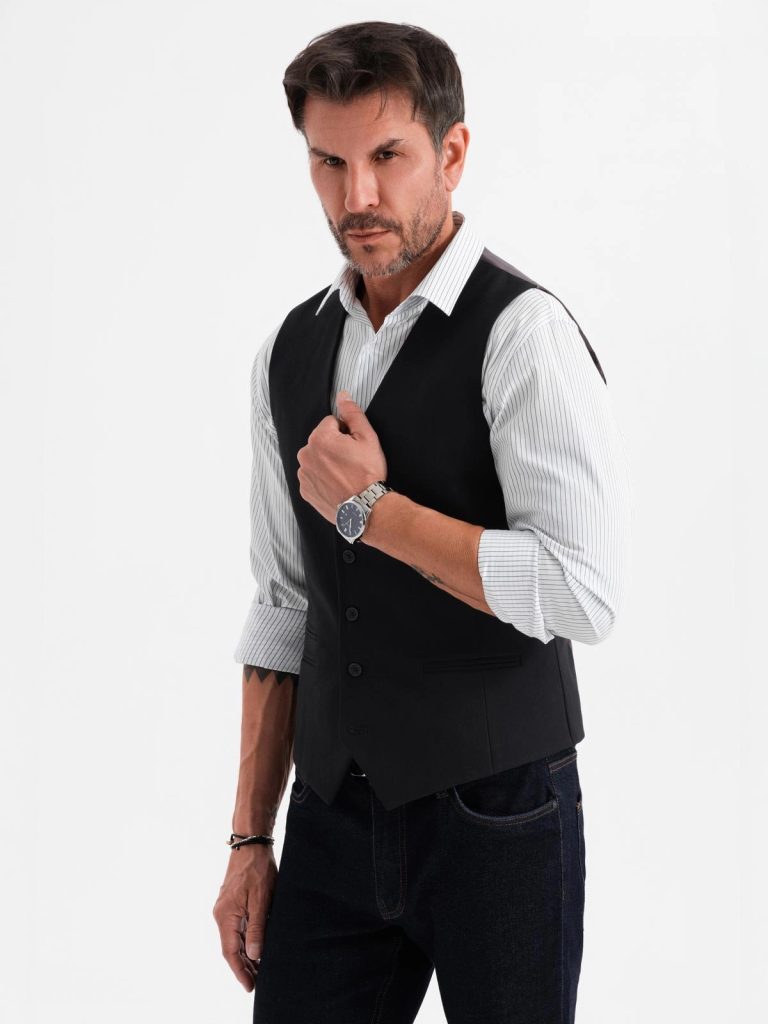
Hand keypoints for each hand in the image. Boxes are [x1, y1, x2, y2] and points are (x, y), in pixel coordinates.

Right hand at [212, 843, 277, 992]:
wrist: (251, 843)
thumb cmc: (257, 869)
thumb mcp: (261, 900)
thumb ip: (257, 928)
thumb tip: (254, 955)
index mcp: (225, 916)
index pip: (230, 952)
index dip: (240, 971)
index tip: (249, 986)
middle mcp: (221, 914)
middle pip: (231, 948)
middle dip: (244, 967)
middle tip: (258, 983)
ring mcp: (225, 908)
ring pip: (234, 939)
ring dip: (245, 955)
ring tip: (259, 970)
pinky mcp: (232, 902)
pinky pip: (237, 928)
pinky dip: (246, 941)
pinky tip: (256, 948)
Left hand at [297, 390, 387, 523]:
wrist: (364, 508)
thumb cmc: (367, 476)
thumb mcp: (367, 438)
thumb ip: (352, 414)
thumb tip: (343, 397)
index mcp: (319, 438)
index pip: (331, 423)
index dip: (346, 433)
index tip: (354, 448)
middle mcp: (306, 455)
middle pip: (322, 441)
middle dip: (334, 448)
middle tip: (351, 463)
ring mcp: (304, 474)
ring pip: (317, 459)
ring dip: (328, 463)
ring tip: (345, 475)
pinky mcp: (305, 490)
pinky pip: (313, 477)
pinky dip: (323, 479)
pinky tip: (337, 485)